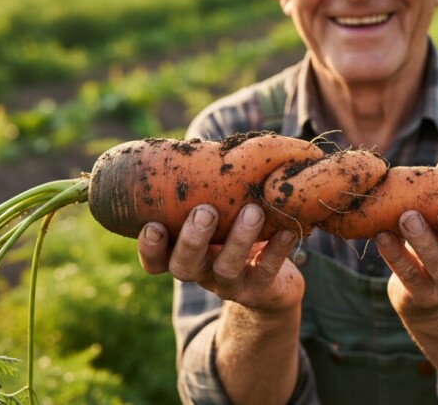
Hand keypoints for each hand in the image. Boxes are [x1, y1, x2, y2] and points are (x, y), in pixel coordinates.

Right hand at [137, 203, 303, 312]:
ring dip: (238, 239)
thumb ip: (208, 193)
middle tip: (205, 211)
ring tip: (252, 211)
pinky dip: (278, 250)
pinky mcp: (261, 290)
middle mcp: (202, 273)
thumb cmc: (236, 235)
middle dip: (193, 239)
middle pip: (185, 266)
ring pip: (226, 268)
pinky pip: (267, 271)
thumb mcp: (218, 217)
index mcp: (183, 254)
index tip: (154, 225)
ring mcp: (230, 285)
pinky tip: (287, 230)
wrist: (272, 285)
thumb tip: (209, 148)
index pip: (155, 261)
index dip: (150, 249)